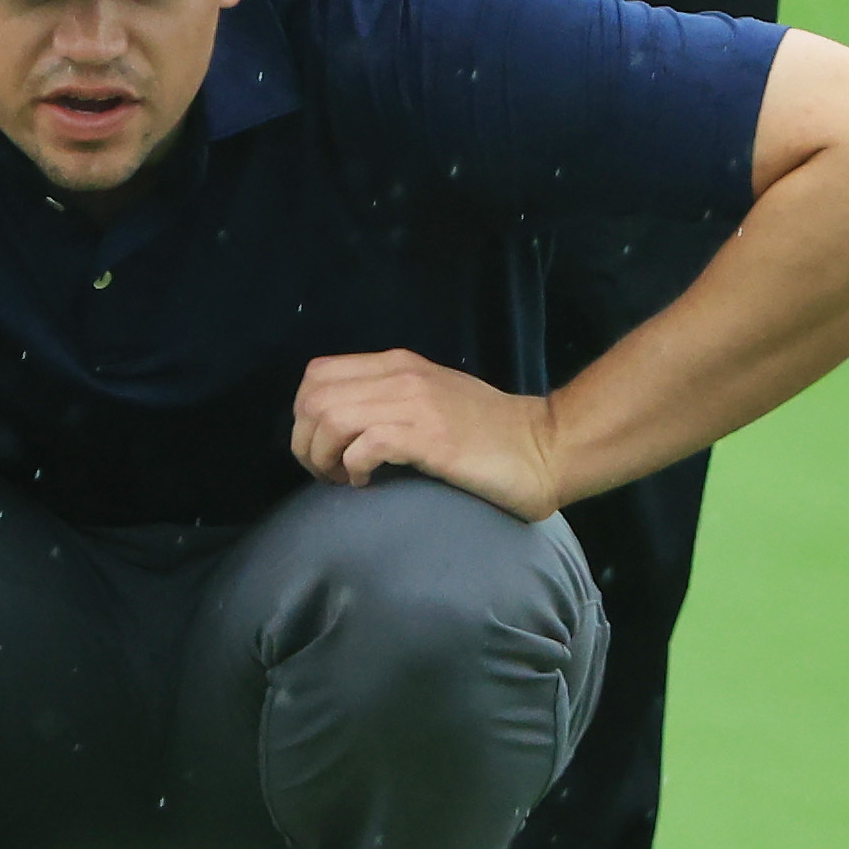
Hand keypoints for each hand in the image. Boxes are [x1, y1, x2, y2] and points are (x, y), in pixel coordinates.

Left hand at [289, 349, 566, 520]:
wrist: (544, 446)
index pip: (317, 374)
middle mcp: (401, 376)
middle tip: (326, 473)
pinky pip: (364, 445)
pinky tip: (369, 484)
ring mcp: (415, 404)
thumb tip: (340, 426)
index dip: (303, 416)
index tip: (321, 450)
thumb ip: (390, 399)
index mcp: (397, 364)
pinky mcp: (429, 438)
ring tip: (344, 481)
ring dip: (324, 458)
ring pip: (331, 418)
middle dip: (305, 442)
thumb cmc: (488, 432)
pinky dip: (353, 469)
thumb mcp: (432, 398)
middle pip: (314, 397)